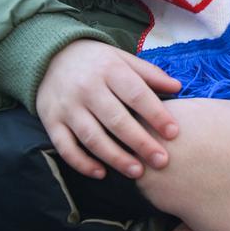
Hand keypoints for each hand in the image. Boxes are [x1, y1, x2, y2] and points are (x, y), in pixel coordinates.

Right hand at [36, 39, 181, 179]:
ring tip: (137, 172)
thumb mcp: (123, 59)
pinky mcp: (51, 122)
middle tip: (162, 161)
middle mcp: (87, 89)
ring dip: (115, 158)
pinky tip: (101, 173)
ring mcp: (67, 107)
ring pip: (92, 137)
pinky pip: (65, 147)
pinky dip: (82, 163)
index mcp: (110, 70)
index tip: (173, 133)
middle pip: (116, 120)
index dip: (156, 115)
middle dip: (140, 143)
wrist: (51, 56)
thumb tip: (178, 87)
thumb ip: (149, 74)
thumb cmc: (97, 61)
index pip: (136, 95)